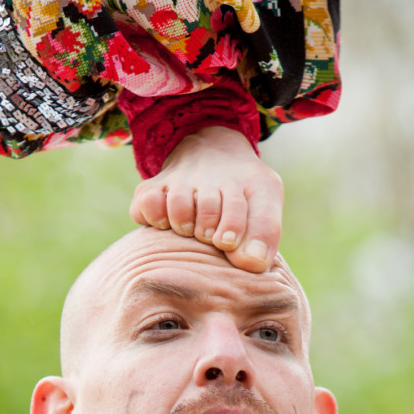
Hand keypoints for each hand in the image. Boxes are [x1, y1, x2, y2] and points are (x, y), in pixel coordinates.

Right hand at [129, 126, 282, 271]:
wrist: (209, 149)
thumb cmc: (242, 191)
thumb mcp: (265, 200)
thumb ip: (266, 231)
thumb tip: (250, 263)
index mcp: (244, 183)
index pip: (238, 213)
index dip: (232, 231)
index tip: (227, 242)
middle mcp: (209, 178)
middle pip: (208, 215)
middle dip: (210, 232)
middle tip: (210, 235)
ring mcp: (178, 183)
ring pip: (179, 211)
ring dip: (185, 226)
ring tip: (192, 228)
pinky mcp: (149, 189)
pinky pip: (147, 205)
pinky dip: (155, 217)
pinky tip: (167, 222)